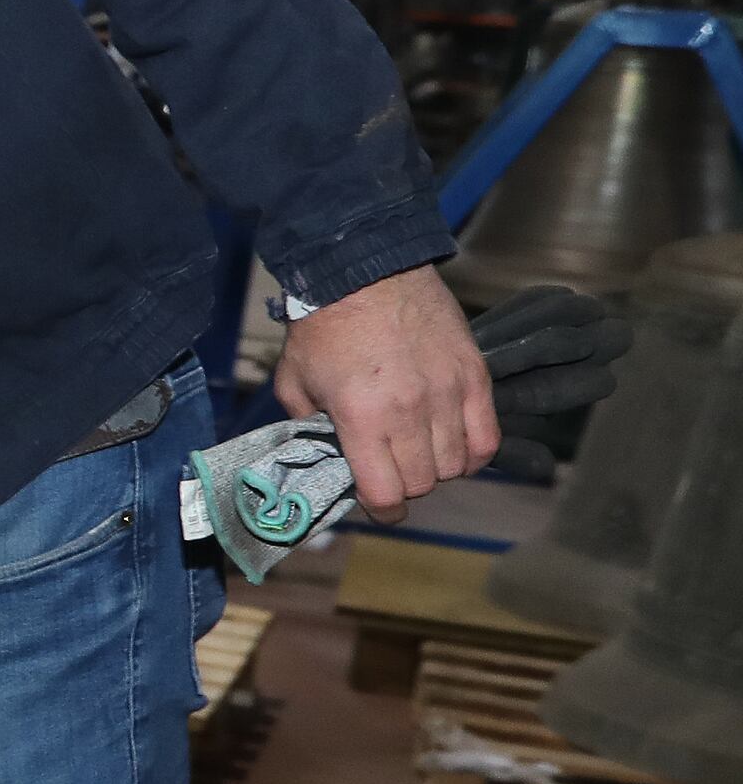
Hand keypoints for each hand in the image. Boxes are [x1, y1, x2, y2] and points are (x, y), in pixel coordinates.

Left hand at [274, 265, 495, 523]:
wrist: (366, 271)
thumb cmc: (325, 327)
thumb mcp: (294, 383)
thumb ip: (309, 426)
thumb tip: (328, 454)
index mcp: (362, 419)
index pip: (386, 493)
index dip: (383, 511)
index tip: (381, 509)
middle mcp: (410, 413)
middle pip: (423, 483)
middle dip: (407, 486)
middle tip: (394, 471)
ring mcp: (447, 394)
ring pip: (457, 464)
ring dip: (439, 468)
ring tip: (421, 453)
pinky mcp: (474, 376)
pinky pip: (488, 437)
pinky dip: (474, 452)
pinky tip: (456, 445)